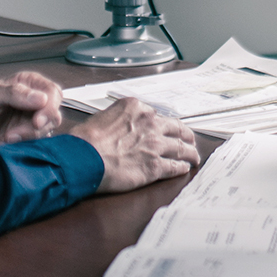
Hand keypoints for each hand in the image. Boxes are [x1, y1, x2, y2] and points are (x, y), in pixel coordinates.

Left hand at [0, 72, 64, 147]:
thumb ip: (12, 93)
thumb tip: (40, 97)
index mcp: (23, 84)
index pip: (50, 91)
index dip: (49, 106)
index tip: (37, 120)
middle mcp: (29, 102)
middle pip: (53, 111)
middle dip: (40, 124)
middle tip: (21, 132)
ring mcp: (27, 121)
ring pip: (47, 129)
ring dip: (30, 136)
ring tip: (8, 137)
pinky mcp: (24, 140)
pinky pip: (38, 143)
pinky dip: (27, 145)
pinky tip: (9, 143)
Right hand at [67, 97, 200, 193]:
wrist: (82, 158)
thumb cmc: (85, 140)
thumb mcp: (101, 118)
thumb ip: (118, 120)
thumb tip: (120, 129)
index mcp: (135, 108)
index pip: (157, 115)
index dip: (163, 124)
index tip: (166, 129)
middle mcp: (149, 123)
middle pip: (176, 128)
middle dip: (185, 135)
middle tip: (189, 140)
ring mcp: (155, 145)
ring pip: (181, 148)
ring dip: (190, 152)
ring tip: (194, 157)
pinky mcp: (155, 166)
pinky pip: (175, 166)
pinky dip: (182, 167)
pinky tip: (184, 168)